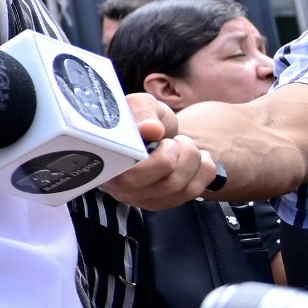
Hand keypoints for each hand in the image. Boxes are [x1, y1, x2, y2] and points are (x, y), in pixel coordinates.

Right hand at [102, 95, 219, 209]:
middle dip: (178, 157)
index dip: (151, 161)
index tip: (157, 137)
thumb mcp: (139, 104)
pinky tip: (195, 158)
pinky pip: (191, 192)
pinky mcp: (160, 203)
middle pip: (160, 185)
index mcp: (104, 163)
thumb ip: (142, 112)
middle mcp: (117, 187)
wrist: (151, 131)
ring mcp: (139, 198)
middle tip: (174, 140)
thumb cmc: (140, 117)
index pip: (126, 178)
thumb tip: (149, 129)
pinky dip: (203, 171)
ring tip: (183, 144)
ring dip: (192, 160)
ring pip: (178, 188)